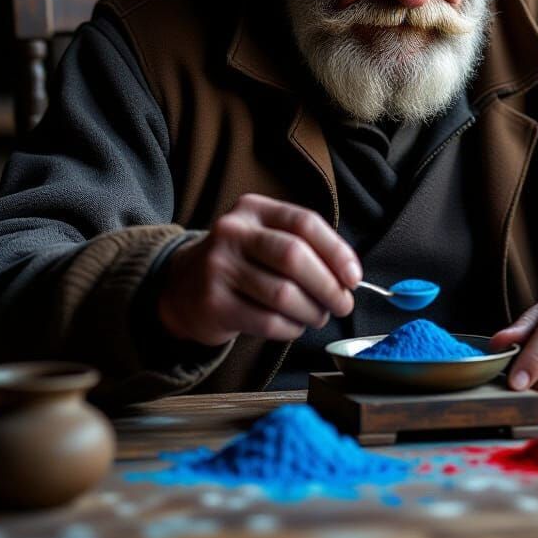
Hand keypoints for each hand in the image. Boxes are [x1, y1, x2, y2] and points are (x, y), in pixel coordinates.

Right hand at [157, 193, 360, 345]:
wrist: (183, 286)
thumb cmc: (242, 263)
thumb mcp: (265, 238)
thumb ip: (305, 247)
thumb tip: (349, 277)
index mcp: (254, 209)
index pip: (304, 223)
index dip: (337, 252)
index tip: (354, 277)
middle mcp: (233, 232)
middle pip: (294, 257)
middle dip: (328, 286)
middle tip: (343, 304)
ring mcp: (219, 267)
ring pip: (283, 295)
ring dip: (312, 311)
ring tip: (318, 316)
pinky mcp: (213, 303)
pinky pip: (267, 321)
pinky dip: (291, 328)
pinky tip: (294, 325)